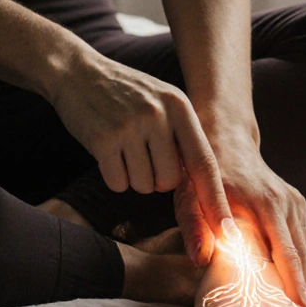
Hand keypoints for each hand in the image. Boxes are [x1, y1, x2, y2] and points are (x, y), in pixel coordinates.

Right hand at [49, 49, 232, 235]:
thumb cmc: (127, 94)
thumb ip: (184, 136)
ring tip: (125, 147)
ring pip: (144, 185)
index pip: (204, 163)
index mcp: (180, 107)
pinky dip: (114, 176)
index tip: (226, 233)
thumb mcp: (164, 101)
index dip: (216, 201)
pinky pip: (118, 183)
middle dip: (158, 180)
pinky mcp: (103, 140)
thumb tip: (205, 186)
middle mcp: (158, 116)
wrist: (78, 72)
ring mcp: (130, 127)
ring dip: (134, 177)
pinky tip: (108, 152)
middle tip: (143, 154)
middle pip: (171, 182)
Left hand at [175, 127, 305, 306]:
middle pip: (302, 253)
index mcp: (263, 202)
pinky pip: (302, 238)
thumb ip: (195, 229)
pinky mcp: (296, 204)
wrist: (225, 141)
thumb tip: (201, 259)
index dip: (293, 281)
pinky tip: (296, 283)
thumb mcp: (189, 198)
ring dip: (305, 276)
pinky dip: (301, 261)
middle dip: (305, 286)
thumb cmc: (202, 175)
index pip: (285, 250)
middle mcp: (285, 201)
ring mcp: (294, 201)